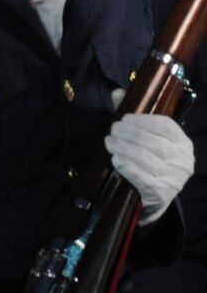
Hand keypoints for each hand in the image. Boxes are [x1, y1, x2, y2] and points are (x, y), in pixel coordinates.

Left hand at [104, 107, 192, 223]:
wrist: (155, 198)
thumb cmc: (151, 162)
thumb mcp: (148, 139)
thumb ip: (134, 117)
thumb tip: (117, 93)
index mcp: (183, 143)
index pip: (167, 127)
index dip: (144, 121)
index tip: (125, 118)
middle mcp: (183, 160)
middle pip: (155, 142)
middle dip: (130, 134)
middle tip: (113, 130)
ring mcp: (174, 178)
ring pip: (147, 159)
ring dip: (125, 149)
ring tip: (109, 143)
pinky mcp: (161, 193)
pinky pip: (142, 177)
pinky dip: (127, 166)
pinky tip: (116, 160)